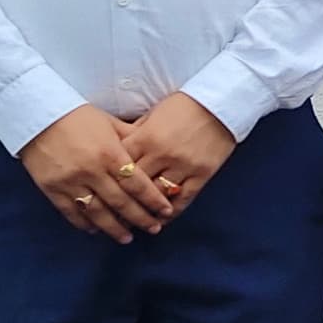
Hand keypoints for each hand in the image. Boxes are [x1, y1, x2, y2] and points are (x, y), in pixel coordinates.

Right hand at [20, 106, 173, 240]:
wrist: (37, 114)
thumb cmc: (77, 116)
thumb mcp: (109, 123)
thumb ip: (131, 139)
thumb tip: (152, 152)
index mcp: (109, 153)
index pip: (137, 184)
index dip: (153, 200)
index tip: (165, 211)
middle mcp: (91, 171)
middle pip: (121, 203)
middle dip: (140, 218)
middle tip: (154, 229)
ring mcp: (70, 182)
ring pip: (97, 213)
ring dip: (114, 228)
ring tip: (127, 238)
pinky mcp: (52, 189)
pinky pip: (71, 213)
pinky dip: (85, 224)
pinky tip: (96, 230)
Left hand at [120, 93, 236, 212]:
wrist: (219, 102)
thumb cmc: (183, 106)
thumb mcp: (152, 115)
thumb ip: (135, 136)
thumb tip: (118, 153)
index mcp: (146, 137)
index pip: (120, 166)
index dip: (109, 181)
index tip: (103, 194)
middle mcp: (162, 154)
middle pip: (135, 186)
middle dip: (124, 200)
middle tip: (113, 214)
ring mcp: (183, 165)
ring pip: (158, 196)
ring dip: (146, 211)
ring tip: (136, 220)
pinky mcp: (202, 173)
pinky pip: (183, 199)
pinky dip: (171, 212)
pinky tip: (162, 218)